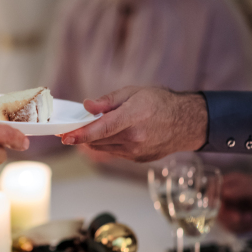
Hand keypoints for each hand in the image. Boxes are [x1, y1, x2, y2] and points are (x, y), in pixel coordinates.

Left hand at [59, 87, 207, 161]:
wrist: (186, 122)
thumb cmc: (160, 103)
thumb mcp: (134, 92)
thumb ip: (108, 100)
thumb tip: (87, 106)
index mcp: (133, 118)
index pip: (101, 129)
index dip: (81, 134)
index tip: (65, 136)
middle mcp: (134, 138)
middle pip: (98, 140)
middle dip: (82, 136)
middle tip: (70, 129)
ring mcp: (136, 151)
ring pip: (103, 148)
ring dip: (93, 140)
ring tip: (91, 129)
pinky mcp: (137, 158)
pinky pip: (114, 152)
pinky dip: (107, 144)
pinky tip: (110, 134)